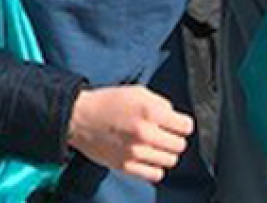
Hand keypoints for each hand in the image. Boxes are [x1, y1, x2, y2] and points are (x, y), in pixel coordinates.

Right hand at [67, 86, 194, 183]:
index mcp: (150, 111)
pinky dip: (156, 168)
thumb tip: (174, 117)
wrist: (80, 118)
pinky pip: (155, 174)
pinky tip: (149, 158)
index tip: (177, 125)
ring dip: (166, 153)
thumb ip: (161, 104)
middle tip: (165, 135)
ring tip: (156, 146)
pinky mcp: (126, 166)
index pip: (185, 126)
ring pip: (170, 160)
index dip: (182, 124)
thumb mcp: (138, 92)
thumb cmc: (108, 102)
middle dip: (175, 138)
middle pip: (180, 145)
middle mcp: (145, 133)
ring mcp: (136, 152)